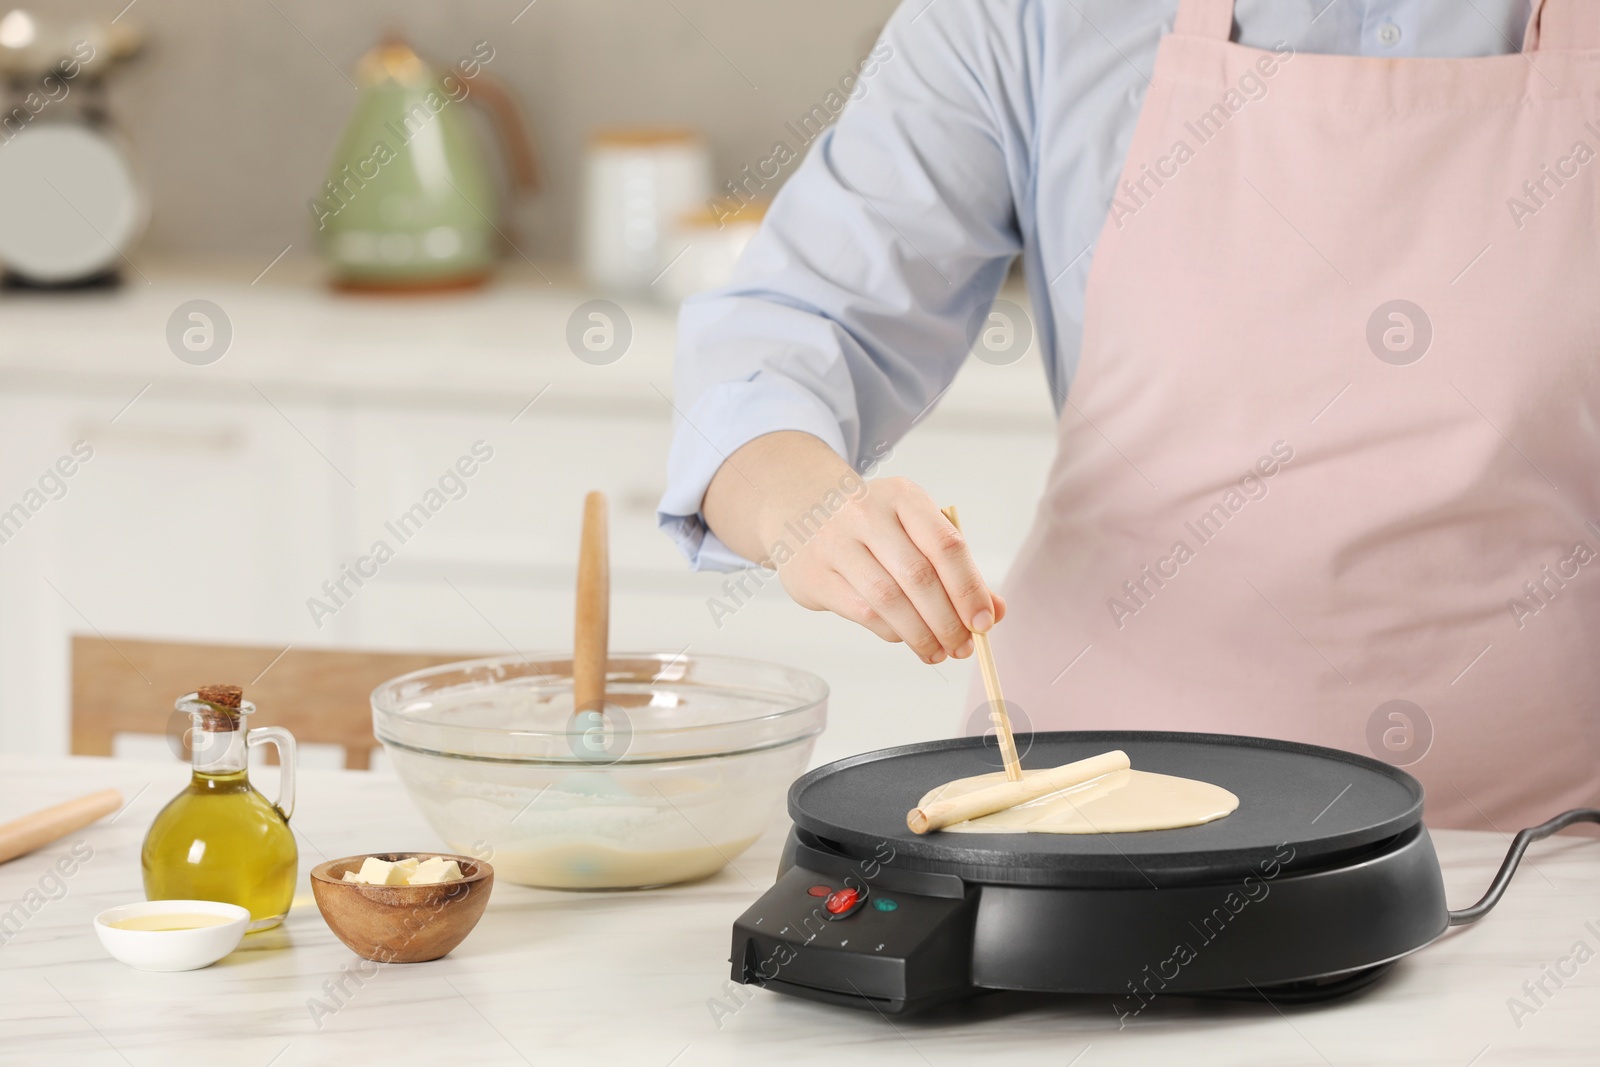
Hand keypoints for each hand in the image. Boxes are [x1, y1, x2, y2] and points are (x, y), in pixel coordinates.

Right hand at [770, 474, 1006, 662]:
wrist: (799, 509)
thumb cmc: (871, 523)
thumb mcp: (914, 527)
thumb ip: (955, 567)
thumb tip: (993, 611)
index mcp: (902, 495)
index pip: (946, 544)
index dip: (969, 588)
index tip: (984, 621)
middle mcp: (865, 514)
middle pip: (918, 577)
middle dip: (948, 621)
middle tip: (964, 647)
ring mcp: (834, 544)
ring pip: (889, 600)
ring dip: (921, 634)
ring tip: (939, 652)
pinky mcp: (814, 575)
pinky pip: (863, 613)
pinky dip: (892, 632)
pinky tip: (908, 639)